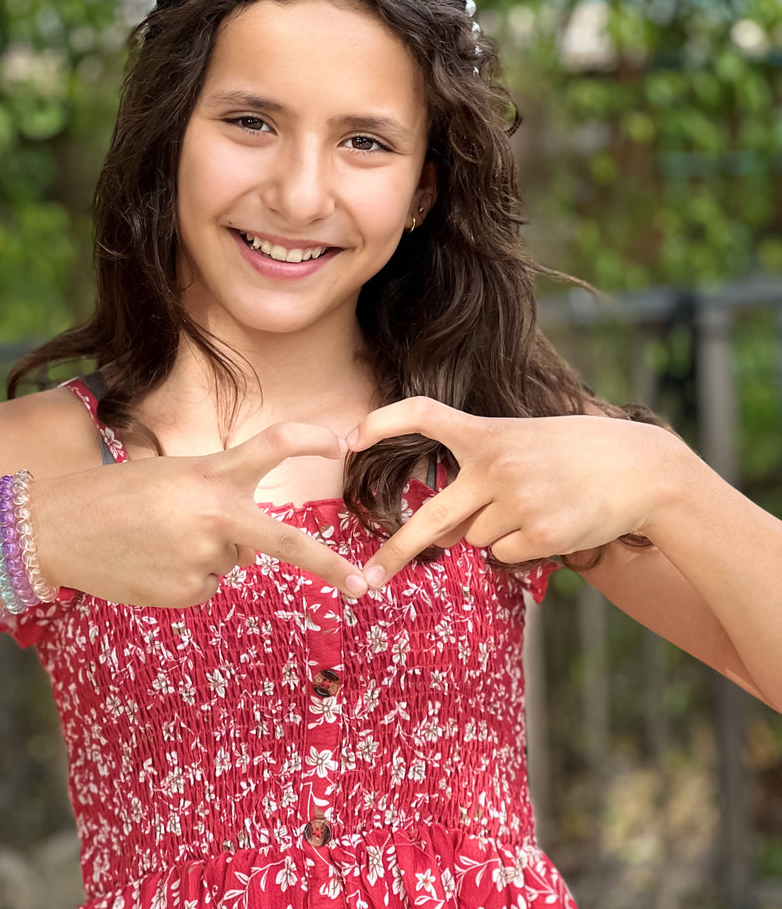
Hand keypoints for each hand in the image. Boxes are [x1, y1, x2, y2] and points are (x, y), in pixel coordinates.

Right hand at [37, 423, 368, 606]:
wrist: (54, 528)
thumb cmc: (113, 495)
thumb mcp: (170, 479)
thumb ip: (218, 505)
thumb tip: (248, 558)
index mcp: (209, 473)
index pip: (271, 446)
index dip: (308, 438)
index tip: (340, 442)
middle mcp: (214, 516)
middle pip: (283, 541)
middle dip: (328, 565)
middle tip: (364, 586)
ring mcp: (200, 559)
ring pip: (228, 563)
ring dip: (206, 555)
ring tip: (154, 540)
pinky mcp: (184, 593)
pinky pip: (205, 587)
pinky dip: (185, 579)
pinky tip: (150, 564)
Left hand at [345, 397, 673, 588]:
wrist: (640, 468)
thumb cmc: (571, 453)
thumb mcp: (520, 446)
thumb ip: (476, 481)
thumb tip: (442, 538)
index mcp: (487, 432)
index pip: (423, 413)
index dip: (383, 422)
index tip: (350, 440)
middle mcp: (497, 465)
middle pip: (431, 517)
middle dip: (397, 550)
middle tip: (369, 576)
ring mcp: (520, 500)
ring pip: (474, 539)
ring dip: (492, 532)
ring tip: (535, 504)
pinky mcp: (542, 532)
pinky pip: (503, 555)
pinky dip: (518, 549)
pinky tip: (550, 523)